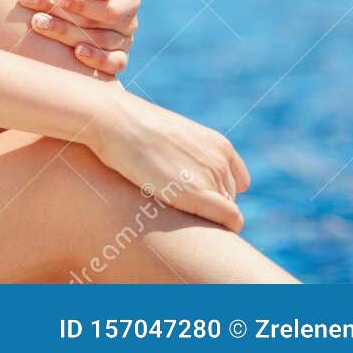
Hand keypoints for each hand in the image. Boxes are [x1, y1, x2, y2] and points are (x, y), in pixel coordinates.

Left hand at [22, 0, 139, 75]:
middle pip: (100, 25)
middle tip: (37, 14)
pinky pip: (112, 65)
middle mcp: (128, 22)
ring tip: (38, 24)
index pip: (110, 7)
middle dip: (65, 17)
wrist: (48, 4)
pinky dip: (95, 59)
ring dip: (65, 33)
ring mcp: (123, 44)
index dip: (82, 4)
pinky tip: (76, 52)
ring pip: (98, 43)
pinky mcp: (115, 61)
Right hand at [91, 94, 249, 231]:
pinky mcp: (198, 193)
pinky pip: (230, 219)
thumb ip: (185, 156)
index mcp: (218, 144)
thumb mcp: (169, 137)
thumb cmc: (132, 128)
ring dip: (207, 216)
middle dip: (210, 205)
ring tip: (175, 212)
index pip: (237, 181)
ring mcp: (212, 175)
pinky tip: (202, 231)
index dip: (219, 192)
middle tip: (178, 208)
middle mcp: (221, 160)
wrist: (115, 121)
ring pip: (226, 210)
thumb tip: (179, 174)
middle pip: (229, 197)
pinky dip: (224, 227)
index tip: (196, 197)